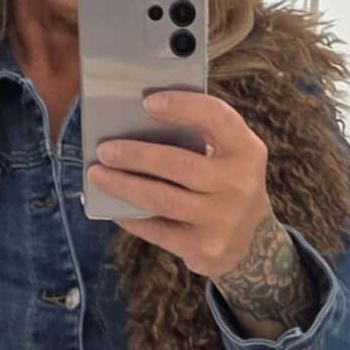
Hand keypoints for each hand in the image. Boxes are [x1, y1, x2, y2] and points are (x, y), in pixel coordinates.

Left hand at [89, 93, 312, 332]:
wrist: (252, 242)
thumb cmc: (225, 184)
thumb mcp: (229, 157)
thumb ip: (199, 138)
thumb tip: (136, 124)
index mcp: (246, 150)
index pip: (217, 118)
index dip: (182, 106)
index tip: (147, 102)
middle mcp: (239, 184)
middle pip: (179, 164)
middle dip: (136, 155)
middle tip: (105, 149)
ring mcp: (222, 219)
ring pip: (162, 199)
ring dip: (124, 185)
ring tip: (97, 174)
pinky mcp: (204, 248)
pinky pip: (158, 230)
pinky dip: (131, 216)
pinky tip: (113, 207)